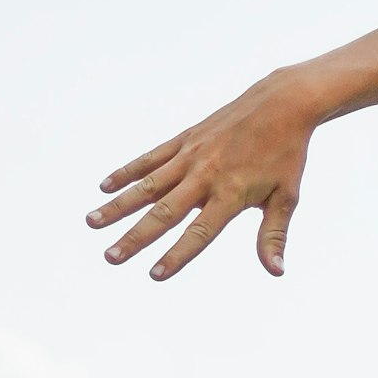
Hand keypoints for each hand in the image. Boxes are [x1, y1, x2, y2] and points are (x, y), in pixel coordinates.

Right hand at [91, 72, 321, 277]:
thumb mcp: (286, 197)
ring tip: (91, 222)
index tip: (154, 275)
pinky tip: (105, 186)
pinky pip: (151, 158)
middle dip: (135, 237)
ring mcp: (191, 156)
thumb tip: (276, 270)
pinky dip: (127, 171)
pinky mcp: (185, 139)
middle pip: (164, 212)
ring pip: (147, 185)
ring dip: (118, 205)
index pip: (199, 232)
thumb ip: (273, 234)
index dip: (177, 255)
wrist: (282, 103)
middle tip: (110, 257)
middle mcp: (205, 175)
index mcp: (230, 194)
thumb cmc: (286, 154)